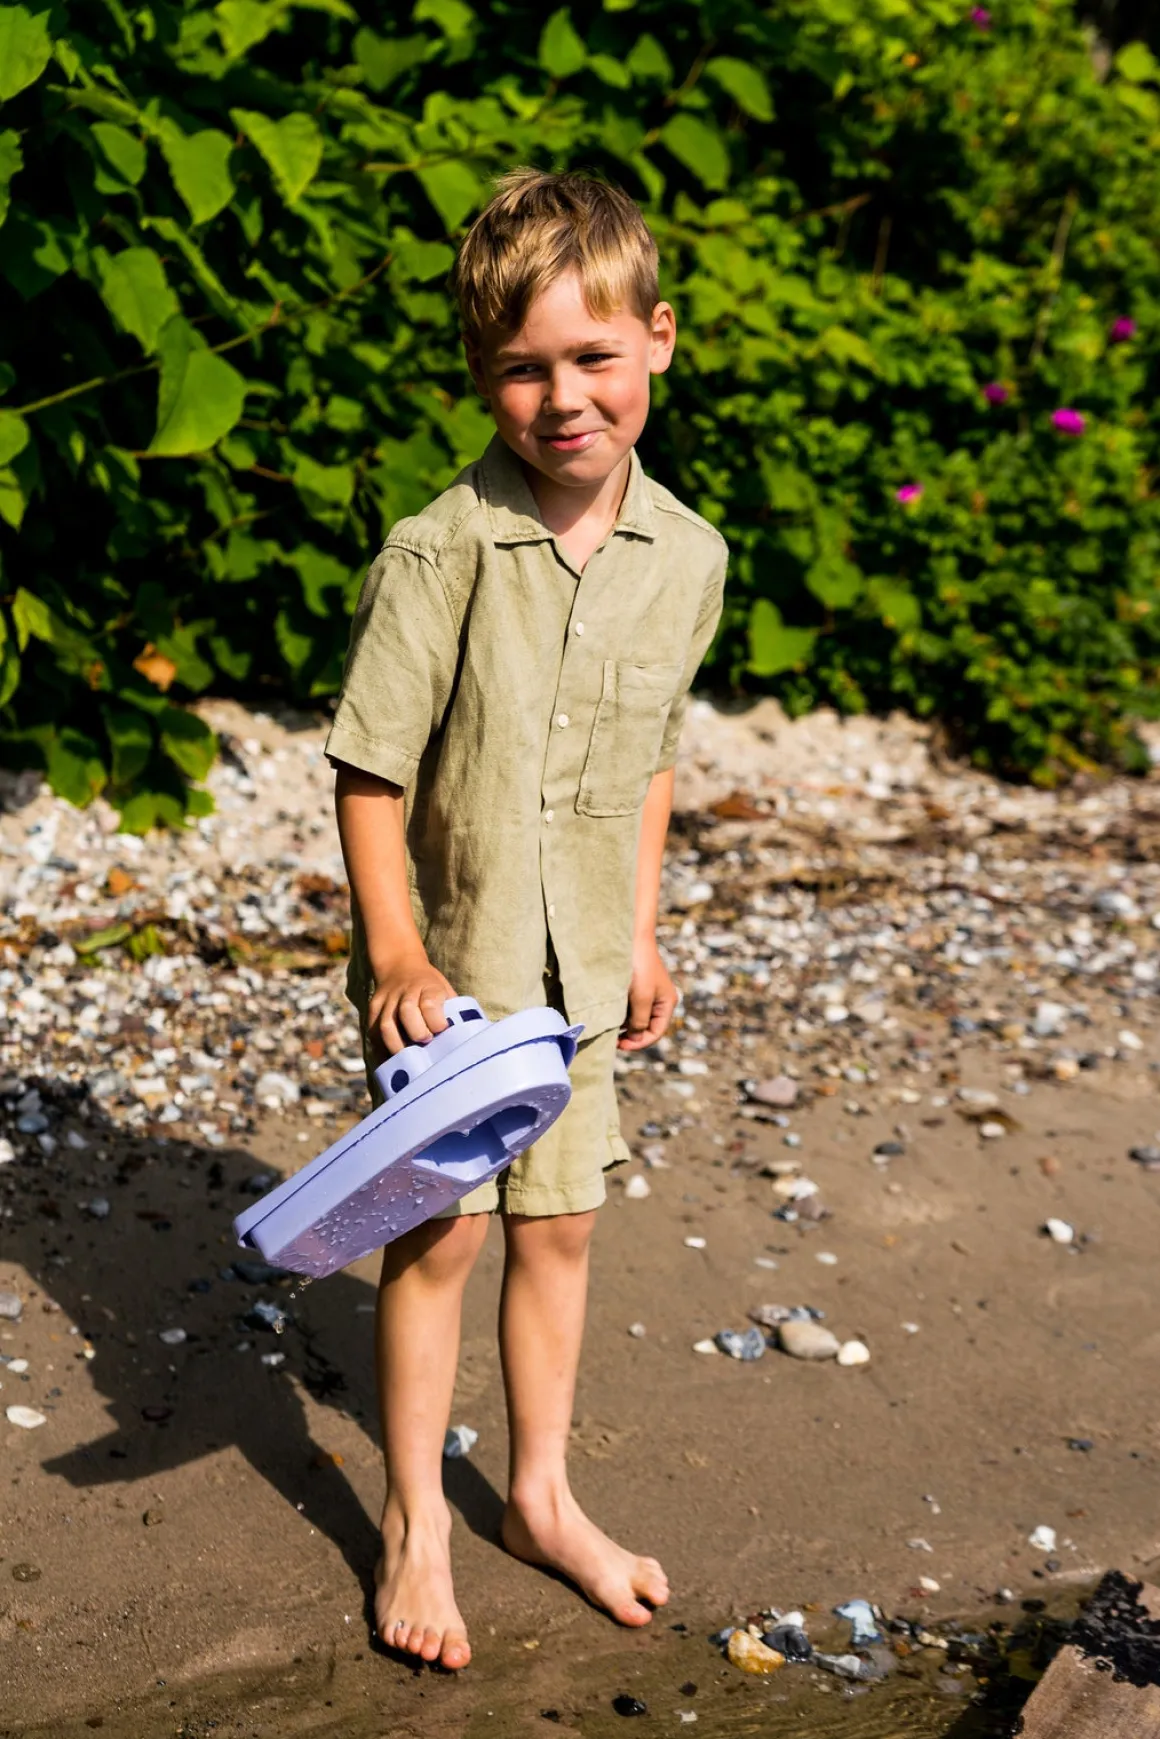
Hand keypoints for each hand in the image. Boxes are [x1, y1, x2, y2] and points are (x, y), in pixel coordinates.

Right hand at [367, 948, 457, 1057]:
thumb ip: (451, 1012)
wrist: (401, 967)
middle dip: (416, 1032)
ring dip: (396, 1045)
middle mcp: (407, 990)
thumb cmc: (431, 988)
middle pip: (407, 1011)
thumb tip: (461, 1041)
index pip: (430, 1003)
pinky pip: (373, 1030)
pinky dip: (380, 1048)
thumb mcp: (445, 992)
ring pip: (386, 1023)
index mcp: (429, 986)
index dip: (436, 1020)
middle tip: (425, 1045)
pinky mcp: (373, 1007)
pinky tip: (390, 1060)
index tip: (442, 1031)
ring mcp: (388, 999)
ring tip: (407, 1060)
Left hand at [619, 937, 677, 1051]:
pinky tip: (609, 1012)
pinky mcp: (635, 986)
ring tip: (608, 1025)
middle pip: (646, 1027)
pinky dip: (620, 1013)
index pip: (655, 1033)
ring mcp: (647, 993)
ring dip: (623, 1024)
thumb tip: (635, 1038)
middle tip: (610, 1038)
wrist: (631, 937)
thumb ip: (640, 1021)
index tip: (618, 1045)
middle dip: (630, 1035)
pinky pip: (629, 1007)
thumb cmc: (638, 967)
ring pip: (636, 1018)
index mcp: (667, 1004)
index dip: (638, 1043)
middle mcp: (659, 1000)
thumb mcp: (641, 998)